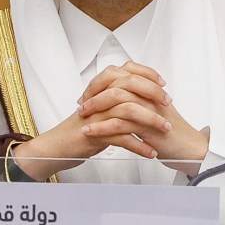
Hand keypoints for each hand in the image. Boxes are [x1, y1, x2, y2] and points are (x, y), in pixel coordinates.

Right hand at [9, 63, 206, 178]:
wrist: (56, 147)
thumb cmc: (79, 131)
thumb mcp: (99, 110)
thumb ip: (115, 100)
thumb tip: (139, 95)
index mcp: (99, 91)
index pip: (126, 72)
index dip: (147, 75)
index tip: (162, 85)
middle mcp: (97, 99)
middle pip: (129, 87)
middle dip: (153, 95)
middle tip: (168, 106)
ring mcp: (96, 116)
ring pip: (128, 112)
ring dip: (151, 122)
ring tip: (165, 131)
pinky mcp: (94, 135)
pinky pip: (121, 138)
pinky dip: (139, 146)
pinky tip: (150, 152)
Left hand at [73, 62, 208, 169]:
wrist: (185, 145)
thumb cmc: (166, 128)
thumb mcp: (150, 107)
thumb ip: (135, 96)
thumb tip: (111, 92)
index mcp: (149, 86)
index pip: (120, 72)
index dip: (100, 81)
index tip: (88, 93)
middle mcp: (148, 93)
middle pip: (116, 81)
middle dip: (93, 92)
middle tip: (81, 104)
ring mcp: (148, 108)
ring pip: (115, 100)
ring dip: (94, 108)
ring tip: (82, 118)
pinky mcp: (147, 126)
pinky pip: (119, 123)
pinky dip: (101, 127)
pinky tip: (90, 132)